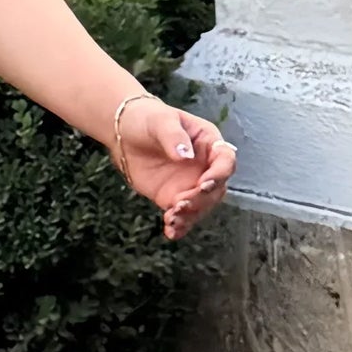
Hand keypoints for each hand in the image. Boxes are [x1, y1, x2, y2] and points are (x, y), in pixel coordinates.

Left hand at [113, 95, 235, 241]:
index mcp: (209, 144)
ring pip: (201, 206)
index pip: (225, 161)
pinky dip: (179, 226)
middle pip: (216, 189)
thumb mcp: (161, 121)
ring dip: (190, 216)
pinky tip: (171, 232)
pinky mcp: (174, 197)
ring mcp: (191, 185)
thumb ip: (173, 137)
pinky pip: (182, 216)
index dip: (219, 174)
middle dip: (201, 200)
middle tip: (180, 203)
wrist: (125, 132)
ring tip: (171, 219)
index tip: (203, 184)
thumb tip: (184, 155)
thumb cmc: (148, 118)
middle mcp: (205, 167)